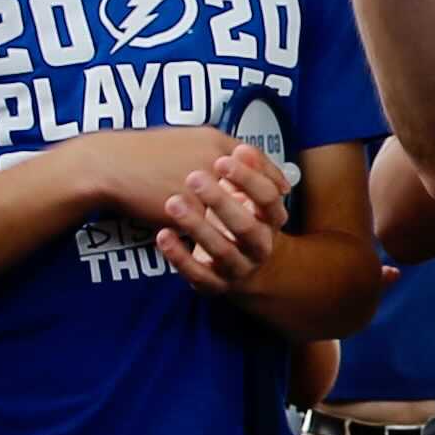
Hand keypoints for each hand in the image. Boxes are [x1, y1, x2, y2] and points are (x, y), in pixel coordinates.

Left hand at [153, 140, 294, 296]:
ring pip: (221, 251)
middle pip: (246, 226)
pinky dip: (178, 256)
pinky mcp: (215, 285)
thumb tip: (243, 149)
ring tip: (173, 202)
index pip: (268, 198)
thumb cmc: (240, 220)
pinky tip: (163, 235)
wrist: (243, 268)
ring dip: (196, 226)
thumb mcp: (247, 195)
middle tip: (194, 177)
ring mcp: (238, 269)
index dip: (248, 178)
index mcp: (272, 221)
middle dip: (220, 202)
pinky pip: (197, 274)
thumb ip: (248, 172)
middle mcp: (260, 247)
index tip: (222, 160)